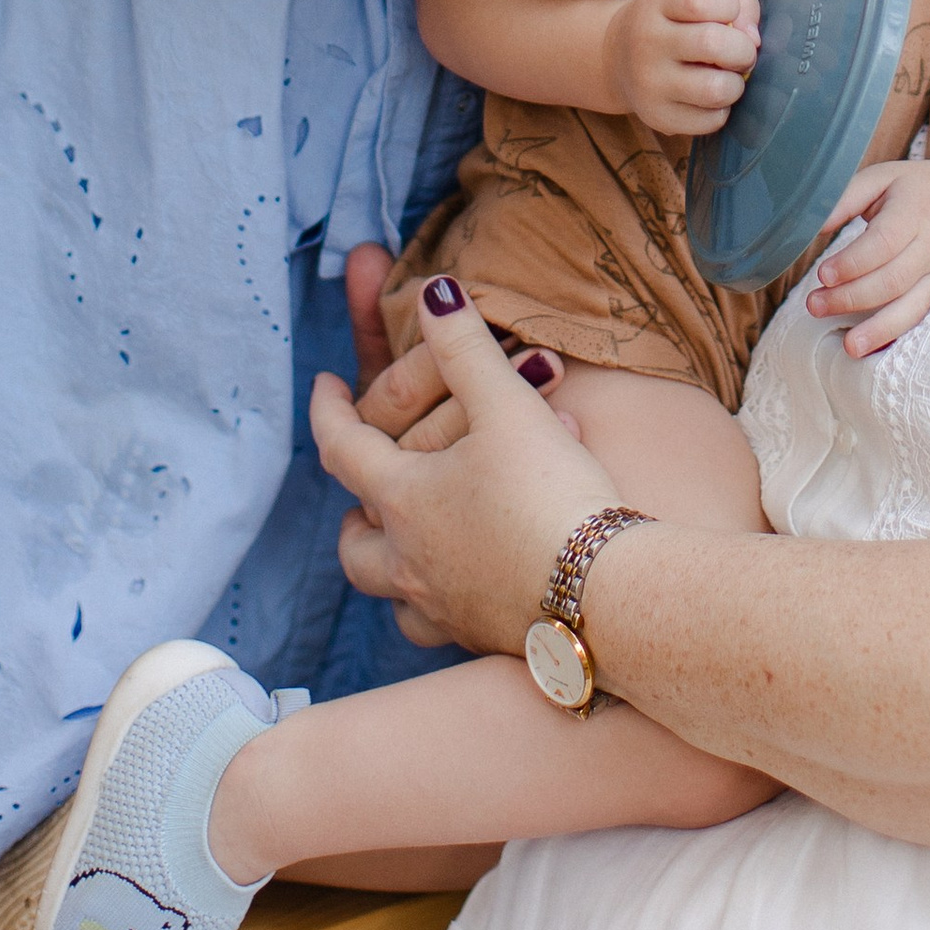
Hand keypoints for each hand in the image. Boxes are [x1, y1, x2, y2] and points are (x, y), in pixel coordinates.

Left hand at [313, 281, 613, 658]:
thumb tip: (431, 291)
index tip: (324, 387)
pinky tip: (466, 591)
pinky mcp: (485, 638)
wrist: (605, 597)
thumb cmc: (549, 497)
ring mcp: (446, 608)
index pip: (341, 448)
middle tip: (364, 490)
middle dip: (354, 513)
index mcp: (404, 501)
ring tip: (407, 547)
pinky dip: (439, 605)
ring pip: (391, 594)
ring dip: (388, 568)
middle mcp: (410, 562)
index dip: (328, 410)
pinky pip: (441, 626)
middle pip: (354, 544)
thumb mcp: (508, 406)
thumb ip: (465, 346)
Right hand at [602, 0, 759, 132]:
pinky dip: (722, 109)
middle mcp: (646, 42)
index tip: (729, 14)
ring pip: (716, 89)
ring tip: (726, 76)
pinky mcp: (657, 117)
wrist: (620, 57)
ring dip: (735, 84)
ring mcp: (648, 83)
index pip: (700, 0)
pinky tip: (709, 97)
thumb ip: (739, 3)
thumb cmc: (676, 20)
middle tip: (740, 53)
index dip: (729, 7)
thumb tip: (754, 40)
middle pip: (712, 43)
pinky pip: (711, 121)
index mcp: (657, 3)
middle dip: (743, 50)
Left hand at [803, 155, 929, 357]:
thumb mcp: (880, 177)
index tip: (823, 275)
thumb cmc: (913, 186)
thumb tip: (813, 226)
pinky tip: (875, 347)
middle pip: (893, 279)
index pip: (883, 243)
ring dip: (878, 328)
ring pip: (913, 305)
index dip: (852, 263)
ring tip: (849, 346)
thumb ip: (846, 198)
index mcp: (914, 210)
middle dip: (852, 298)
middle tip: (815, 305)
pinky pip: (923, 316)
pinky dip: (898, 333)